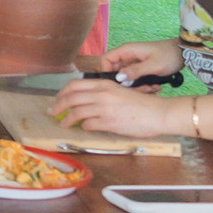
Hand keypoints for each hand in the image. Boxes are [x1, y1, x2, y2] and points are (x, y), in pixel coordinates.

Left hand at [53, 75, 187, 139]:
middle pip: (71, 98)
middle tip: (53, 112)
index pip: (74, 85)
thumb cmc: (142, 104)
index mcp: (104, 84)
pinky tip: (84, 128)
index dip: (62, 93)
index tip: (58, 99)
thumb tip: (86, 101)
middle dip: (58, 106)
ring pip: (76, 113)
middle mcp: (101, 94)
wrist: (159, 113)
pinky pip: (89, 125)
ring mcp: (104, 108)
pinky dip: (83, 127)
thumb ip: (103, 94)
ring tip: (64, 124)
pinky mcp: (109, 123)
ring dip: (67, 120)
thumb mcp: (120, 91)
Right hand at [100, 39, 183, 80]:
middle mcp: (128, 57)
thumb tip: (118, 78)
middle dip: (127, 83)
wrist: (184, 54)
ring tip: (152, 88)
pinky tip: (156, 87)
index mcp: (127, 51)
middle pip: (116, 72)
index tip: (115, 84)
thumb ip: (135, 71)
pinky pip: (136, 79)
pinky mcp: (141, 69)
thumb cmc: (169, 55)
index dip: (106, 71)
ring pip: (127, 78)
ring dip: (138, 86)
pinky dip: (144, 85)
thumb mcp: (153, 65)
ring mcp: (134, 63)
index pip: (106, 60)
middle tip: (142, 89)